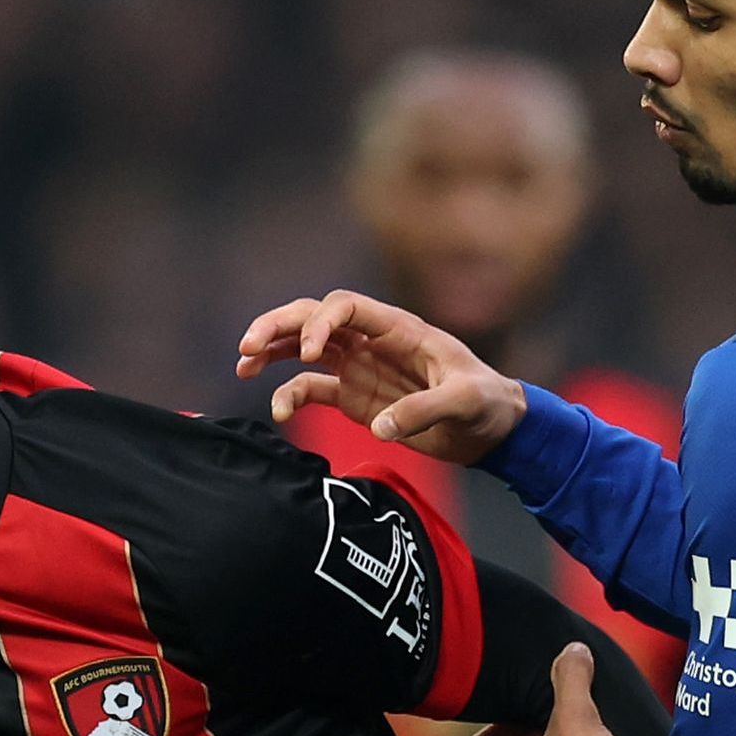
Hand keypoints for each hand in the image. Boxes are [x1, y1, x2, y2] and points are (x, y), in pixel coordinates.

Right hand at [233, 290, 526, 464]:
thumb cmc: (487, 404)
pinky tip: (278, 411)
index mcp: (398, 329)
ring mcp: (359, 368)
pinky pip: (312, 389)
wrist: (492, 429)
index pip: (346, 306)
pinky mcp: (354, 398)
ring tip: (243, 363)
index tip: (310, 352)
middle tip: (247, 347)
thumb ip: (424, 410)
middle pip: (313, 318)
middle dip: (278, 326)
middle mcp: (371, 341)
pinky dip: (290, 395)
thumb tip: (381, 427)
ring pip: (303, 348)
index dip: (321, 322)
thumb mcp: (466, 402)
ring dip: (272, 351)